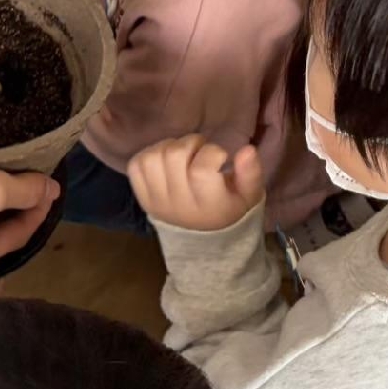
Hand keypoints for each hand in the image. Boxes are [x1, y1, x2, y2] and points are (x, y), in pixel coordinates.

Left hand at [128, 133, 264, 231]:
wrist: (202, 245)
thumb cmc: (230, 211)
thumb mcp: (250, 196)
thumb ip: (251, 173)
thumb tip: (246, 149)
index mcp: (209, 205)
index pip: (201, 169)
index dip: (213, 152)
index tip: (221, 157)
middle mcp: (179, 204)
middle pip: (175, 156)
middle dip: (192, 143)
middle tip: (202, 152)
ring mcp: (156, 202)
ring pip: (153, 157)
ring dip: (170, 146)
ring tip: (184, 154)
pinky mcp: (142, 198)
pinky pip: (136, 165)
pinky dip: (150, 154)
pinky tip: (166, 160)